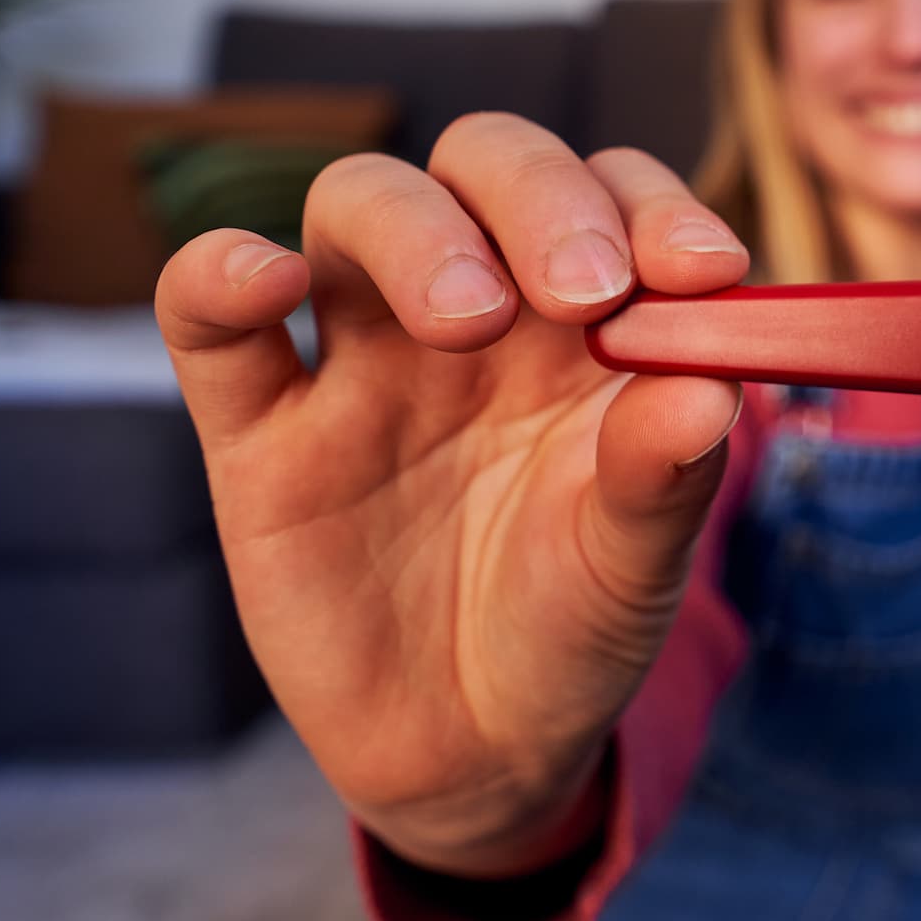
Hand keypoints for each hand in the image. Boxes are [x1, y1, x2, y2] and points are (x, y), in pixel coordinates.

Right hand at [155, 114, 747, 876]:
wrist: (476, 752)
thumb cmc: (575, 625)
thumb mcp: (638, 567)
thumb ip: (666, 477)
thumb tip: (711, 392)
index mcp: (588, 319)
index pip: (617, 197)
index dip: (656, 208)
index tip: (705, 271)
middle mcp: (479, 308)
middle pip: (487, 167)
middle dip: (541, 200)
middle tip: (585, 292)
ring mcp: (363, 359)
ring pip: (360, 207)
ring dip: (416, 233)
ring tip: (467, 320)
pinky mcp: (258, 434)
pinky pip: (209, 321)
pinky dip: (220, 273)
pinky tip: (266, 278)